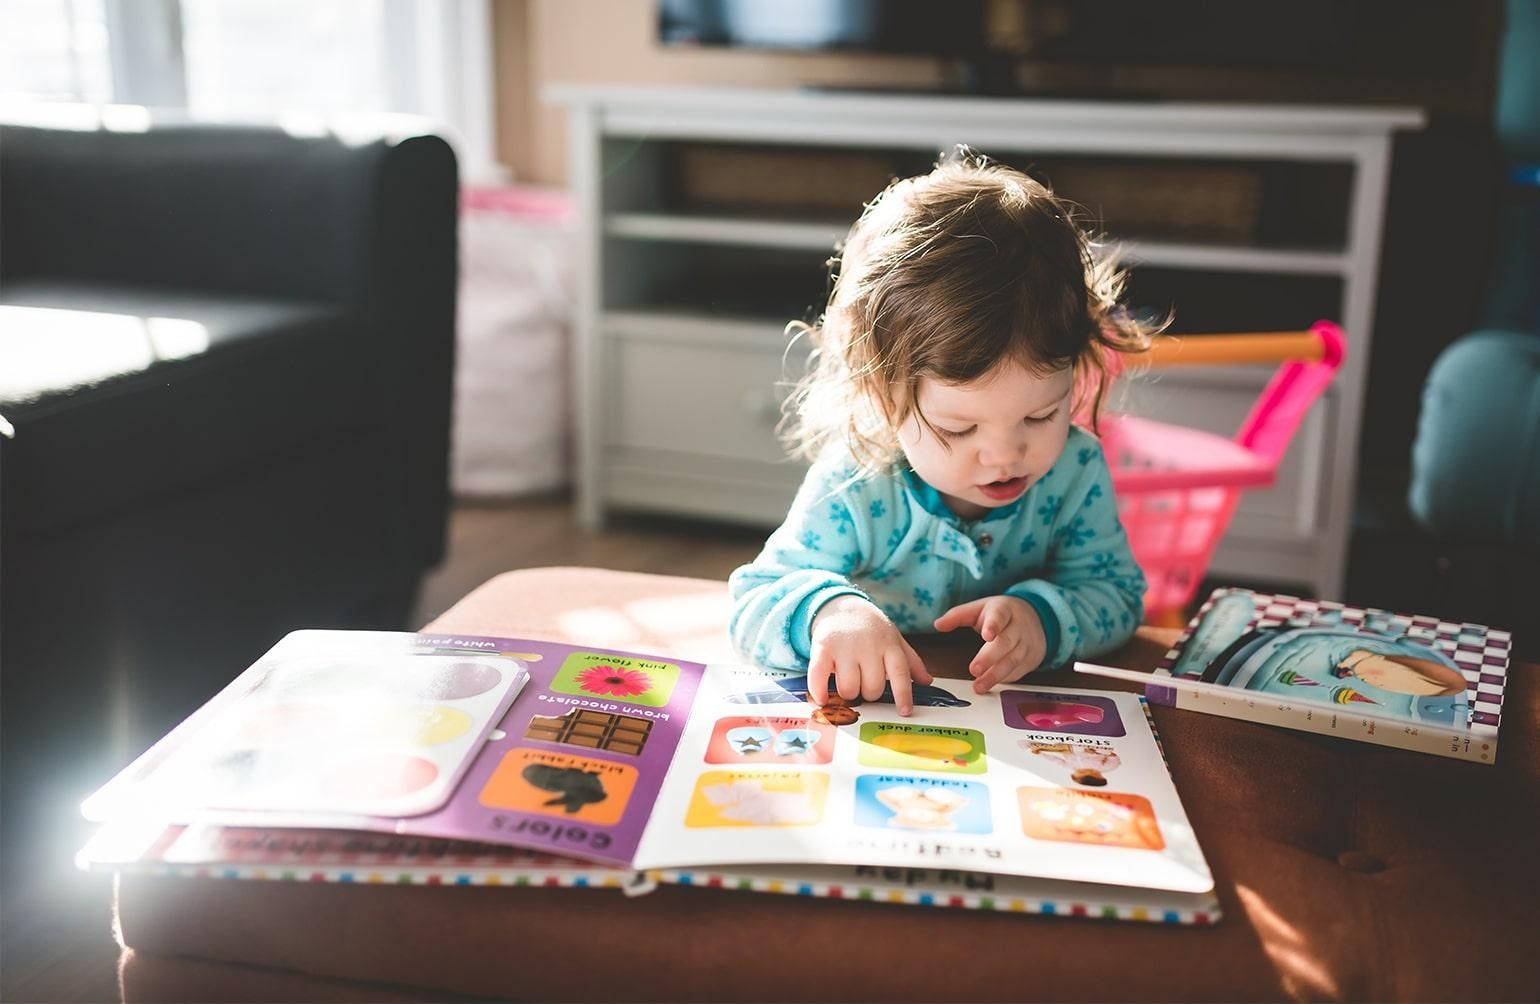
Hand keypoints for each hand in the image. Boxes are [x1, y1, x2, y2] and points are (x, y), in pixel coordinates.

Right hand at [809, 595, 933, 715]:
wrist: (841, 606)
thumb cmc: (871, 628)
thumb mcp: (894, 639)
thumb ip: (911, 661)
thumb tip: (927, 682)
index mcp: (889, 645)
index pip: (900, 673)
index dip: (903, 695)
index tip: (905, 712)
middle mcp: (868, 646)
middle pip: (872, 688)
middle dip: (869, 693)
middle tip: (864, 684)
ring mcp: (844, 647)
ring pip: (849, 688)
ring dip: (848, 693)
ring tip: (848, 683)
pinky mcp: (822, 648)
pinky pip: (819, 676)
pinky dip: (819, 691)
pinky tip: (822, 699)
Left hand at [933, 595, 1046, 693]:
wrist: (1035, 618)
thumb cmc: (1000, 614)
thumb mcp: (980, 609)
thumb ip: (958, 616)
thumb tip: (937, 625)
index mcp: (1004, 610)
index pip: (1000, 616)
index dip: (994, 625)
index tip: (987, 635)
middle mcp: (1018, 626)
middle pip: (1006, 642)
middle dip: (990, 657)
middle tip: (974, 670)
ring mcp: (1027, 643)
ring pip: (1013, 660)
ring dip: (995, 675)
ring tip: (978, 686)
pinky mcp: (1031, 659)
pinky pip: (1018, 671)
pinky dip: (1005, 679)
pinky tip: (991, 685)